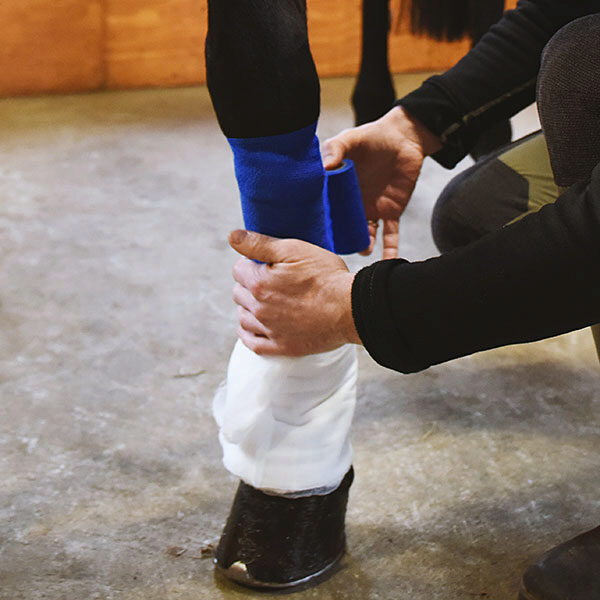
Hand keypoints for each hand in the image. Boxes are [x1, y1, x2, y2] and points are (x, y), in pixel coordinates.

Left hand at [228, 229, 360, 356]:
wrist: (351, 309)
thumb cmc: (326, 276)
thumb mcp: (295, 250)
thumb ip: (259, 244)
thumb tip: (232, 237)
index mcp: (259, 283)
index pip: (238, 270)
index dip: (252, 264)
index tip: (267, 265)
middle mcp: (259, 308)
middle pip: (238, 294)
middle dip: (249, 285)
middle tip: (270, 281)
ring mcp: (270, 330)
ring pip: (242, 318)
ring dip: (249, 308)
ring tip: (266, 301)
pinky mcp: (281, 347)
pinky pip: (252, 343)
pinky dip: (249, 333)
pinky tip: (256, 326)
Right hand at [323, 106, 440, 258]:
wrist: (404, 137)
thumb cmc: (372, 136)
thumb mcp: (350, 139)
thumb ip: (335, 149)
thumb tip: (325, 167)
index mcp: (339, 190)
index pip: (327, 210)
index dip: (320, 222)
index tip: (311, 235)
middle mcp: (353, 204)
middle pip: (344, 228)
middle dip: (339, 241)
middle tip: (333, 252)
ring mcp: (372, 209)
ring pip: (365, 235)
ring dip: (362, 246)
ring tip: (360, 252)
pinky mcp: (392, 211)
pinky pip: (391, 234)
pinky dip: (391, 249)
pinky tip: (389, 262)